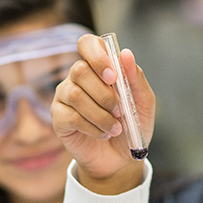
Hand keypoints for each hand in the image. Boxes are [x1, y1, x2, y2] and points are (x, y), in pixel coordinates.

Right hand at [52, 34, 155, 194]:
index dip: (97, 55)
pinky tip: (103, 134)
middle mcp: (77, 78)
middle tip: (119, 110)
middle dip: (104, 93)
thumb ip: (136, 79)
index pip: (88, 44)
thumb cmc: (132, 126)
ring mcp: (65, 97)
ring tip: (116, 128)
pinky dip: (92, 127)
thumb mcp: (143, 104)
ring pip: (75, 95)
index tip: (112, 76)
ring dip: (101, 114)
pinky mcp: (59, 118)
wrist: (122, 159)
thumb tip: (126, 53)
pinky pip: (71, 116)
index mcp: (98, 68)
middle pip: (80, 70)